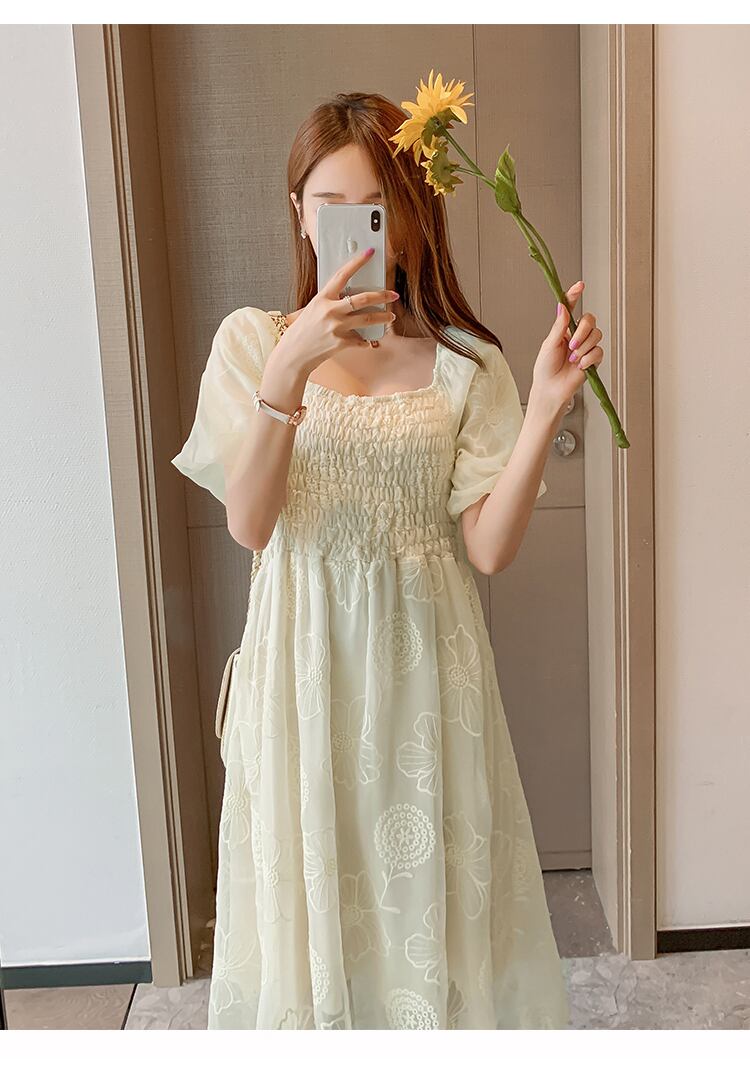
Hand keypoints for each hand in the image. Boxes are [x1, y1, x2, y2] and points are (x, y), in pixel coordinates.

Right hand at [276, 247, 399, 374]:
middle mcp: (330, 311)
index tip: (370, 253)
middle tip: (393, 294)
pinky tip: (367, 340)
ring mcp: (336, 327)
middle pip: (363, 298)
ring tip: (390, 317)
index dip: (357, 262)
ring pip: (368, 319)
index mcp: (322, 298)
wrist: (293, 355)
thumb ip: (330, 302)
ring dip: (383, 317)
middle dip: (382, 295)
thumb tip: (350, 296)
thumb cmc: (302, 331)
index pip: (342, 274)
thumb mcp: (312, 310)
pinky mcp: (341, 343)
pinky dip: (365, 340)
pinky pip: (361, 340)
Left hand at [530, 280, 604, 415]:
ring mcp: (586, 347)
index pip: (571, 307)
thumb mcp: (549, 345)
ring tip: (573, 359)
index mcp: (563, 329)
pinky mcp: (593, 359)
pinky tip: (580, 366)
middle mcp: (576, 335)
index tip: (580, 285)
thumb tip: (562, 307)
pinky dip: (589, 359)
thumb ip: (559, 326)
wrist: (551, 390)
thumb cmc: (545, 369)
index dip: (575, 295)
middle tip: (571, 344)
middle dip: (582, 331)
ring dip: (584, 347)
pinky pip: (599, 352)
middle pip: (590, 320)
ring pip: (596, 335)